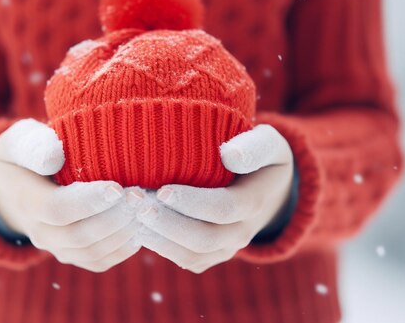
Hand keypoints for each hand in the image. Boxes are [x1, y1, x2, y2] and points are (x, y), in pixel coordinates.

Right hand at [0, 118, 141, 271]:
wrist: (12, 187)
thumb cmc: (24, 155)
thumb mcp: (20, 141)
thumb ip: (34, 146)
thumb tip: (55, 157)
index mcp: (26, 201)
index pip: (58, 209)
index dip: (90, 202)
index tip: (118, 187)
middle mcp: (38, 231)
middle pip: (79, 236)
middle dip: (114, 218)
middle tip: (140, 197)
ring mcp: (54, 247)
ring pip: (91, 252)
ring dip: (123, 233)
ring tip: (144, 209)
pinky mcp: (71, 255)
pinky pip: (98, 262)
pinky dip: (122, 249)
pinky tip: (140, 228)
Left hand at [137, 124, 293, 272]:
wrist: (270, 189)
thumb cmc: (260, 157)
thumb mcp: (267, 144)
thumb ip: (254, 147)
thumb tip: (229, 156)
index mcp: (254, 202)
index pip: (223, 208)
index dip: (191, 202)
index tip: (162, 190)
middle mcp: (242, 231)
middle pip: (204, 238)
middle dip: (168, 224)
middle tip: (138, 206)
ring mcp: (228, 247)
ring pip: (192, 256)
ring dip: (160, 240)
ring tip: (134, 219)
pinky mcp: (214, 254)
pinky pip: (188, 260)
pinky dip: (163, 248)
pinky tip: (141, 229)